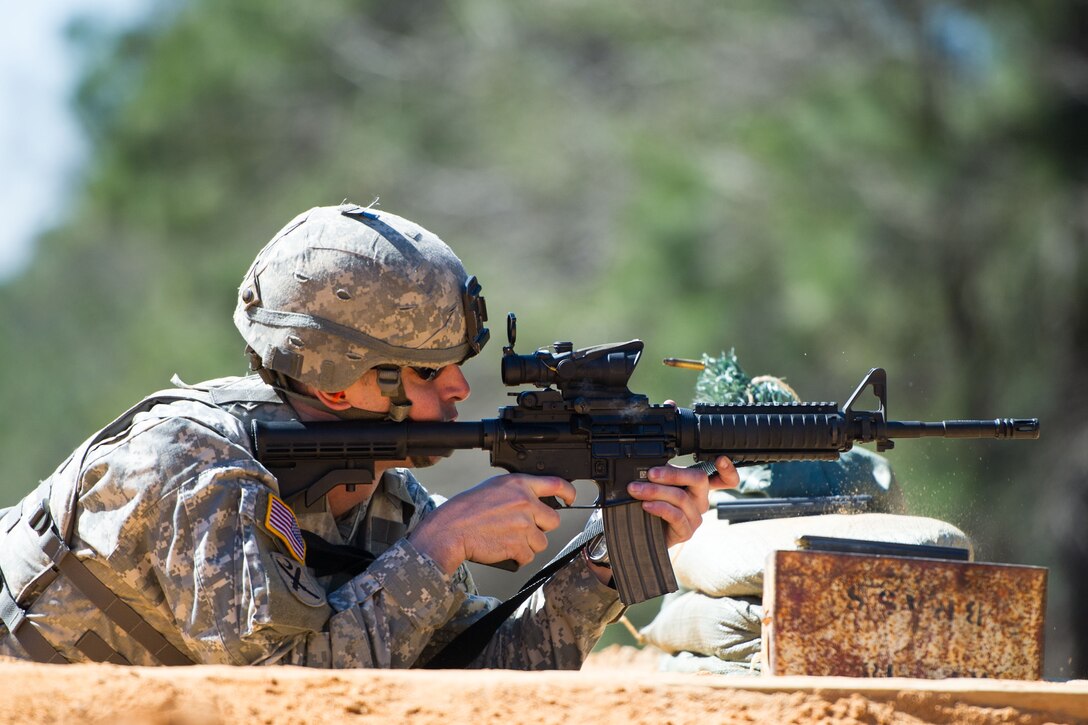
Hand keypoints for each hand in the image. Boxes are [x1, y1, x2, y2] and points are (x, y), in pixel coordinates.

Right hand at [408, 474, 575, 574]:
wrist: (450, 530)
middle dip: (541, 527)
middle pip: (553, 520)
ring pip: (541, 542)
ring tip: (507, 539)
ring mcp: (524, 525)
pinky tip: (504, 549)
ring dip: (528, 545)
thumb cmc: (466, 510)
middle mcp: (525, 502)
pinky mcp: (519, 545)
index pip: (556, 483)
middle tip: (523, 529)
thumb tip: (534, 503)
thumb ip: (517, 493)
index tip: (571, 499)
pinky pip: (529, 556)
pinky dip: (518, 557)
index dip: (569, 492)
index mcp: (519, 485)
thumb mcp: (494, 488)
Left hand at [625, 455, 737, 547]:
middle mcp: (701, 501)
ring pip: (681, 497)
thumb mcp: (656, 486)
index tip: (721, 459)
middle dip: (672, 474)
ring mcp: (695, 517)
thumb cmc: (651, 507)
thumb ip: (660, 475)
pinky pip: (676, 515)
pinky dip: (659, 507)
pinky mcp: (686, 531)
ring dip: (655, 491)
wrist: (643, 534)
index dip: (728, 470)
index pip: (723, 479)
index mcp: (698, 487)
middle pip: (698, 479)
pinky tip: (646, 505)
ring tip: (636, 490)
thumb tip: (650, 466)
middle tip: (650, 474)